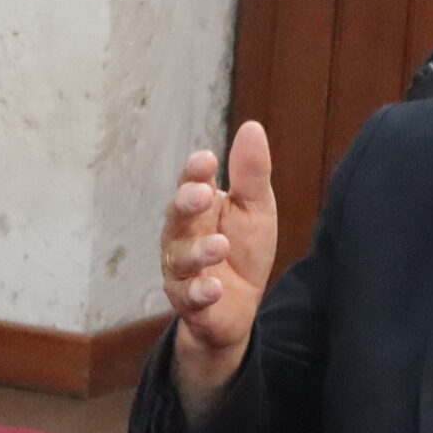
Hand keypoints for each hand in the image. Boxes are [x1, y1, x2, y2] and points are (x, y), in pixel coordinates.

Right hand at [159, 120, 278, 418]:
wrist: (240, 306)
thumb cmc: (243, 248)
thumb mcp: (255, 208)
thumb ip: (251, 174)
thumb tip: (252, 126)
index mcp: (199, 207)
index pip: (191, 183)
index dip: (195, 171)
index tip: (206, 159)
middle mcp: (182, 235)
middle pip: (176, 216)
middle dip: (186, 204)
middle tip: (203, 195)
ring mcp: (182, 270)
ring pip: (181, 258)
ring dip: (198, 251)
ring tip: (219, 245)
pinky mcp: (190, 303)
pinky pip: (189, 298)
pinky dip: (200, 293)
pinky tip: (214, 288)